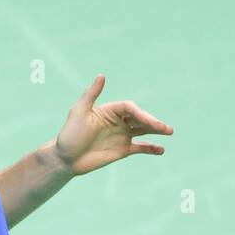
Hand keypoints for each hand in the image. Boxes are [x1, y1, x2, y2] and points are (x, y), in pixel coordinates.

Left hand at [53, 75, 173, 176]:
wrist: (66, 159)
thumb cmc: (69, 135)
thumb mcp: (78, 112)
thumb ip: (91, 95)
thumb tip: (102, 75)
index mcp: (109, 111)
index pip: (129, 108)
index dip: (138, 113)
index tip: (144, 120)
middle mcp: (118, 122)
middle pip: (139, 118)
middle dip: (152, 122)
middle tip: (164, 128)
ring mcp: (122, 136)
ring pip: (143, 130)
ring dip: (156, 130)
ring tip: (169, 132)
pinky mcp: (123, 150)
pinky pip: (140, 147)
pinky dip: (151, 148)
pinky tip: (161, 150)